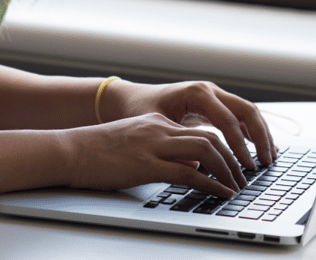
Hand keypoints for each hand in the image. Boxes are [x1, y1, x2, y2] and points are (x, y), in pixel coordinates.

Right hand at [61, 112, 240, 196]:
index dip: (223, 147)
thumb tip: (192, 168)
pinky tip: (221, 193)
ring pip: (205, 150)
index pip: (200, 130)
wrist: (70, 150)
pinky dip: (211, 184)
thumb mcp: (135, 144)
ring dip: (227, 169)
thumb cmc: (97, 151)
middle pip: (209, 137)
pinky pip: (188, 173)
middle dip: (233, 158)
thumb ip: (164, 151)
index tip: (236, 163)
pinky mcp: (146, 164)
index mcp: (156, 122)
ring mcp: (153, 144)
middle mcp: (159, 128)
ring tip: (237, 187)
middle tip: (244, 177)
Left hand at [100, 79, 278, 174]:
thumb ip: (179, 141)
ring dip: (261, 133)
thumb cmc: (141, 110)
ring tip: (270, 158)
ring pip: (247, 111)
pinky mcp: (214, 104)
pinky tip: (259, 149)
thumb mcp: (157, 126)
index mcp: (197, 93)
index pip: (228, 120)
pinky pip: (239, 115)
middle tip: (267, 163)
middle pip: (246, 110)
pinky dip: (252, 130)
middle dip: (260, 136)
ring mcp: (213, 95)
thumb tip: (198, 165)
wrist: (132, 99)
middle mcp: (209, 90)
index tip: (248, 166)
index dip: (240, 145)